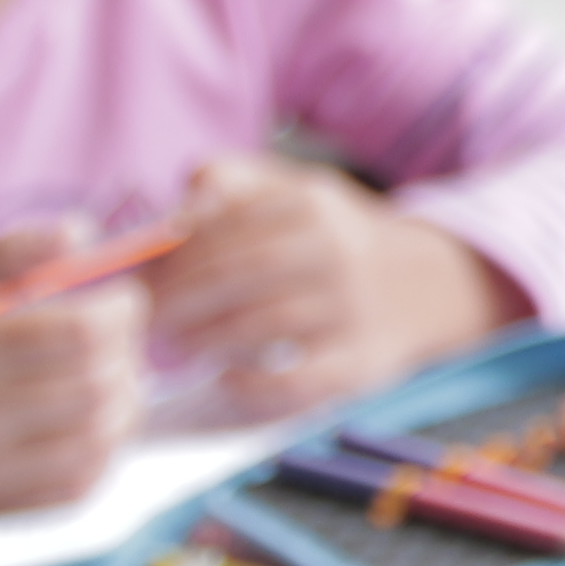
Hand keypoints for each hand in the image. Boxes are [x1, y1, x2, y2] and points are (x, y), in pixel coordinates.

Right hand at [0, 224, 147, 512]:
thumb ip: (11, 251)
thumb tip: (80, 234)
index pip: (81, 333)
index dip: (123, 313)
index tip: (126, 300)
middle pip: (97, 387)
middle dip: (128, 357)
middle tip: (123, 340)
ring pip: (98, 437)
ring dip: (125, 403)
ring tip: (113, 377)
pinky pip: (78, 482)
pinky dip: (102, 448)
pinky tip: (88, 421)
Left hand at [142, 156, 520, 418]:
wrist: (428, 286)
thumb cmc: (336, 240)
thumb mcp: (296, 190)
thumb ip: (234, 180)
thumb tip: (178, 206)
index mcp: (312, 206)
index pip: (221, 229)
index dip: (168, 258)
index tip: (137, 279)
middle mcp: (336, 253)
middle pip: (234, 276)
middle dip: (175, 301)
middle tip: (144, 321)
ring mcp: (351, 311)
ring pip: (259, 326)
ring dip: (202, 340)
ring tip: (174, 348)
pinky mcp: (361, 363)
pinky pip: (298, 381)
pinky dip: (254, 384)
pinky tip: (227, 378)